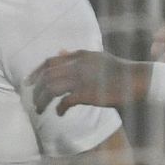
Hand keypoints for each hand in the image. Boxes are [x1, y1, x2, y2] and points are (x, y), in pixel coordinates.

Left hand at [29, 50, 151, 114]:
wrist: (136, 79)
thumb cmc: (117, 70)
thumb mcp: (95, 57)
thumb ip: (76, 55)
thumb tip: (59, 50)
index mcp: (78, 55)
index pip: (49, 62)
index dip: (36, 73)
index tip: (28, 83)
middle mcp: (77, 65)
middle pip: (46, 77)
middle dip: (36, 90)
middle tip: (34, 102)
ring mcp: (81, 79)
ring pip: (51, 89)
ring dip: (42, 101)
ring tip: (41, 110)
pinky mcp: (87, 93)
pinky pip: (65, 102)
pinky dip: (59, 109)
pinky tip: (59, 114)